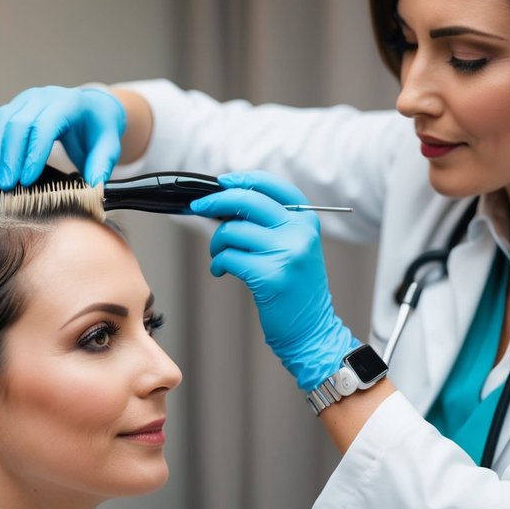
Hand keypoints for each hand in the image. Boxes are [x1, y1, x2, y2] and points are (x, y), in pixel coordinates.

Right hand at [0, 85, 125, 188]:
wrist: (92, 110)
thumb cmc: (99, 130)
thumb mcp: (109, 146)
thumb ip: (102, 165)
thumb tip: (94, 185)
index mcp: (70, 103)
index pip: (45, 125)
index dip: (33, 154)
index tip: (27, 180)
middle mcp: (45, 96)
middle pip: (20, 124)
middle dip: (12, 158)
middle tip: (9, 186)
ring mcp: (27, 98)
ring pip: (3, 121)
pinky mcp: (15, 105)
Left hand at [190, 171, 359, 390]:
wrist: (311, 328)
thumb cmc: (294, 286)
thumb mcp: (293, 246)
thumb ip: (269, 223)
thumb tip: (224, 199)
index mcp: (307, 220)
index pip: (272, 185)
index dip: (243, 180)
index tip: (221, 182)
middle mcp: (300, 232)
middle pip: (247, 201)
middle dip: (215, 201)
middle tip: (197, 207)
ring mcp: (286, 253)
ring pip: (232, 231)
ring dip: (216, 244)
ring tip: (220, 256)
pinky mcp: (270, 275)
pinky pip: (229, 257)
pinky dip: (218, 263)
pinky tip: (222, 271)